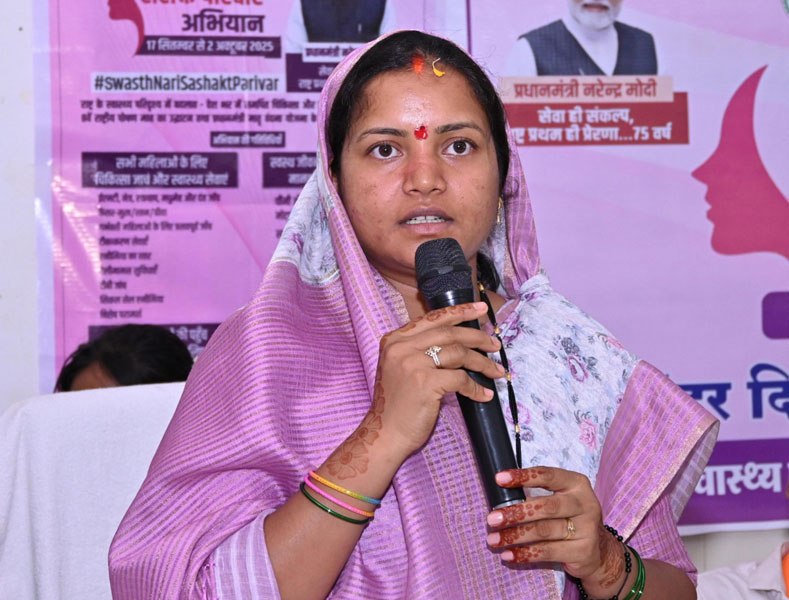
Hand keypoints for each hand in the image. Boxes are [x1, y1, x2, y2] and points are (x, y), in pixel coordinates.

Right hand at [344, 302, 504, 463]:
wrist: (384, 434)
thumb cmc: (397, 405)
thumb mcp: (402, 368)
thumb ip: (420, 350)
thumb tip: (458, 341)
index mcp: (395, 340)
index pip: (433, 318)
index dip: (460, 311)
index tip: (480, 309)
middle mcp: (401, 347)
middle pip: (449, 333)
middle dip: (478, 337)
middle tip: (496, 344)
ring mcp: (412, 363)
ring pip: (458, 353)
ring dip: (482, 363)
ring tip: (496, 371)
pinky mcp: (425, 382)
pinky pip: (460, 379)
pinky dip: (476, 388)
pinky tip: (484, 395)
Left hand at [485, 467, 626, 597]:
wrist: (599, 551)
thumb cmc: (570, 518)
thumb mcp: (561, 500)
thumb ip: (537, 495)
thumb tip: (501, 499)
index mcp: (577, 484)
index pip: (548, 475)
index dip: (523, 476)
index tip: (499, 479)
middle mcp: (584, 504)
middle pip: (545, 506)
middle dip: (515, 513)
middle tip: (492, 518)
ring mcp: (586, 529)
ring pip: (544, 531)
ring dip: (515, 535)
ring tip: (493, 539)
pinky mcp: (582, 551)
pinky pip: (548, 552)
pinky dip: (525, 553)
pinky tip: (509, 554)